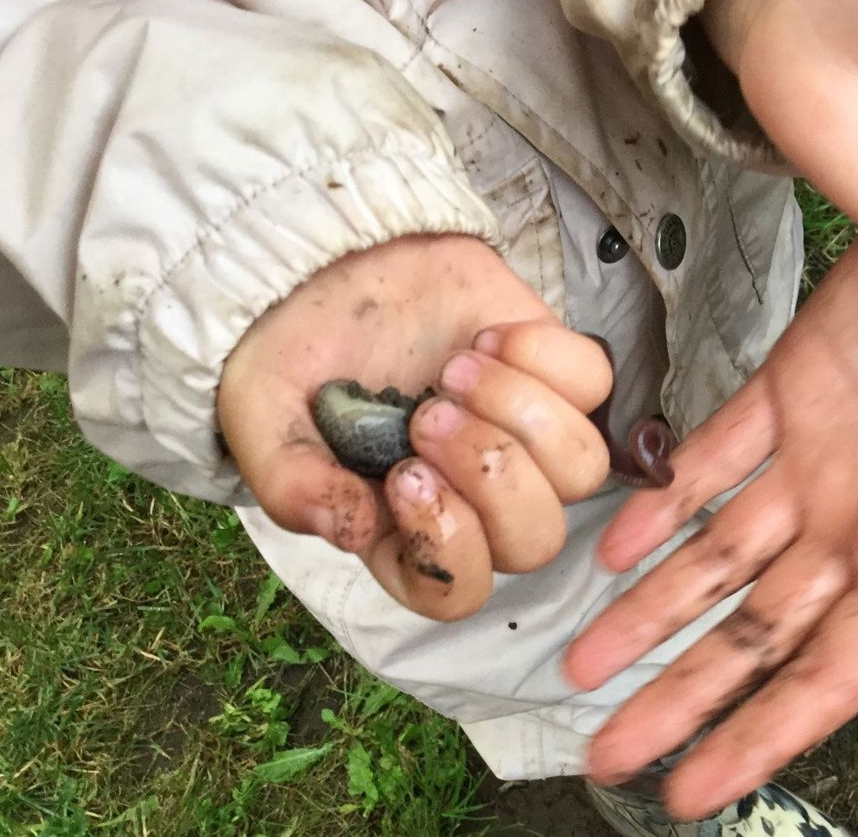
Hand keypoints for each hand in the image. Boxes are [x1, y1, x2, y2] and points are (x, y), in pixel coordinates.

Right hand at [218, 234, 612, 619]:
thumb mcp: (262, 419)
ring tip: (456, 368)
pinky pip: (595, 387)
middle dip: (490, 472)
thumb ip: (291, 485)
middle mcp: (477, 498)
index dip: (447, 545)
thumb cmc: (295, 353)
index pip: (457, 593)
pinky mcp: (556, 374)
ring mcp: (525, 437)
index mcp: (406, 530)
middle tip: (430, 411)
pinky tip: (486, 337)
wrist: (327, 263)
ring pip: (582, 469)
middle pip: (537, 541)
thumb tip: (351, 530)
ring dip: (520, 414)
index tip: (404, 473)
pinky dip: (544, 357)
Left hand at [565, 234, 857, 819]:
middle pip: (751, 635)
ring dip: (647, 609)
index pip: (825, 677)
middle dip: (678, 698)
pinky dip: (662, 501)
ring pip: (714, 557)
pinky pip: (710, 457)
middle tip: (603, 752)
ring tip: (582, 661)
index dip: (756, 738)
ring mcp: (818, 459)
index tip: (687, 793)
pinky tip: (616, 543)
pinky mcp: (788, 388)